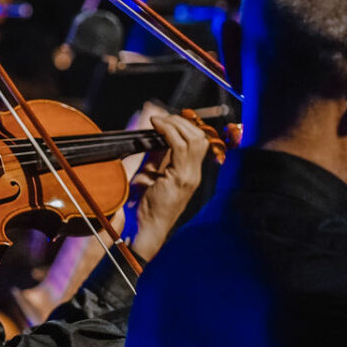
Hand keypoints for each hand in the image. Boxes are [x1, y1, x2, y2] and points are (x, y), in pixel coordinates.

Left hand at [128, 113, 211, 259]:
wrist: (149, 228)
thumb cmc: (147, 206)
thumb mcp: (151, 175)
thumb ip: (157, 156)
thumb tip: (154, 136)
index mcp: (191, 173)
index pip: (199, 142)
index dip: (186, 127)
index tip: (167, 120)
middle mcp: (194, 174)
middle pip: (199, 137)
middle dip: (181, 122)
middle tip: (162, 118)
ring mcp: (190, 176)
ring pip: (193, 139)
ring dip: (175, 124)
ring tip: (159, 121)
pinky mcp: (180, 179)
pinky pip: (179, 147)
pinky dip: (168, 132)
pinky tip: (156, 126)